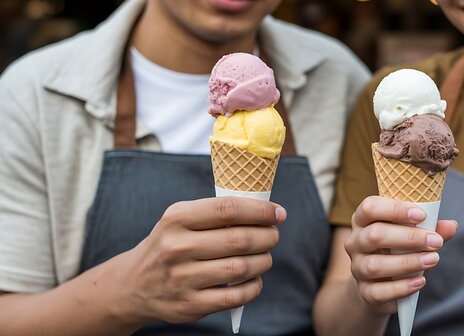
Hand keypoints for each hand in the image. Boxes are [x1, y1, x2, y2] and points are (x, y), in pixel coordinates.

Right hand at [117, 196, 285, 323]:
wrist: (134, 283)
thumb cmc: (171, 244)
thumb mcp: (181, 220)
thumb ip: (216, 213)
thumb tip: (266, 211)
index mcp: (177, 218)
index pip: (228, 209)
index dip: (260, 210)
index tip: (278, 213)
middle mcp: (177, 247)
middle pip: (239, 240)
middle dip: (267, 236)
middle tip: (273, 235)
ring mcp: (182, 279)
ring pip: (240, 268)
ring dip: (263, 261)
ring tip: (265, 257)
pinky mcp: (189, 305)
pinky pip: (235, 297)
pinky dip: (253, 287)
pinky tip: (254, 279)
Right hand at [344, 196, 456, 313]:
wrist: (378, 285)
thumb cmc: (396, 251)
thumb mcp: (412, 236)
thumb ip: (430, 229)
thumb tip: (451, 226)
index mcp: (363, 221)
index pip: (369, 208)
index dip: (394, 209)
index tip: (421, 215)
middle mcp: (355, 242)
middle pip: (374, 235)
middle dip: (408, 237)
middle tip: (435, 241)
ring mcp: (357, 268)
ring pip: (375, 265)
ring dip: (407, 262)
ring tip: (432, 259)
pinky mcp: (365, 292)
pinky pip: (379, 291)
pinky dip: (402, 287)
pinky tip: (420, 281)